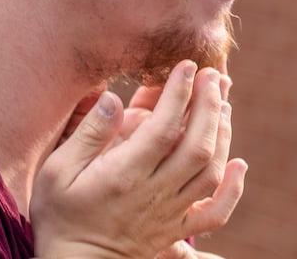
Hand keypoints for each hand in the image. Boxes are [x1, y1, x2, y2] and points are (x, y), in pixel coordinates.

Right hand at [31, 61, 246, 257]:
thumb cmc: (61, 217)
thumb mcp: (56, 172)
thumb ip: (88, 134)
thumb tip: (112, 98)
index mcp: (124, 175)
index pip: (162, 128)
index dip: (179, 93)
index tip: (187, 66)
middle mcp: (154, 193)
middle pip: (196, 145)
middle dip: (209, 105)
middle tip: (213, 75)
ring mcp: (170, 213)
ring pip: (210, 171)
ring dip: (222, 134)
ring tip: (223, 104)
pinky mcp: (178, 230)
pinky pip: (216, 213)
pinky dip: (233, 189)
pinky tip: (239, 163)